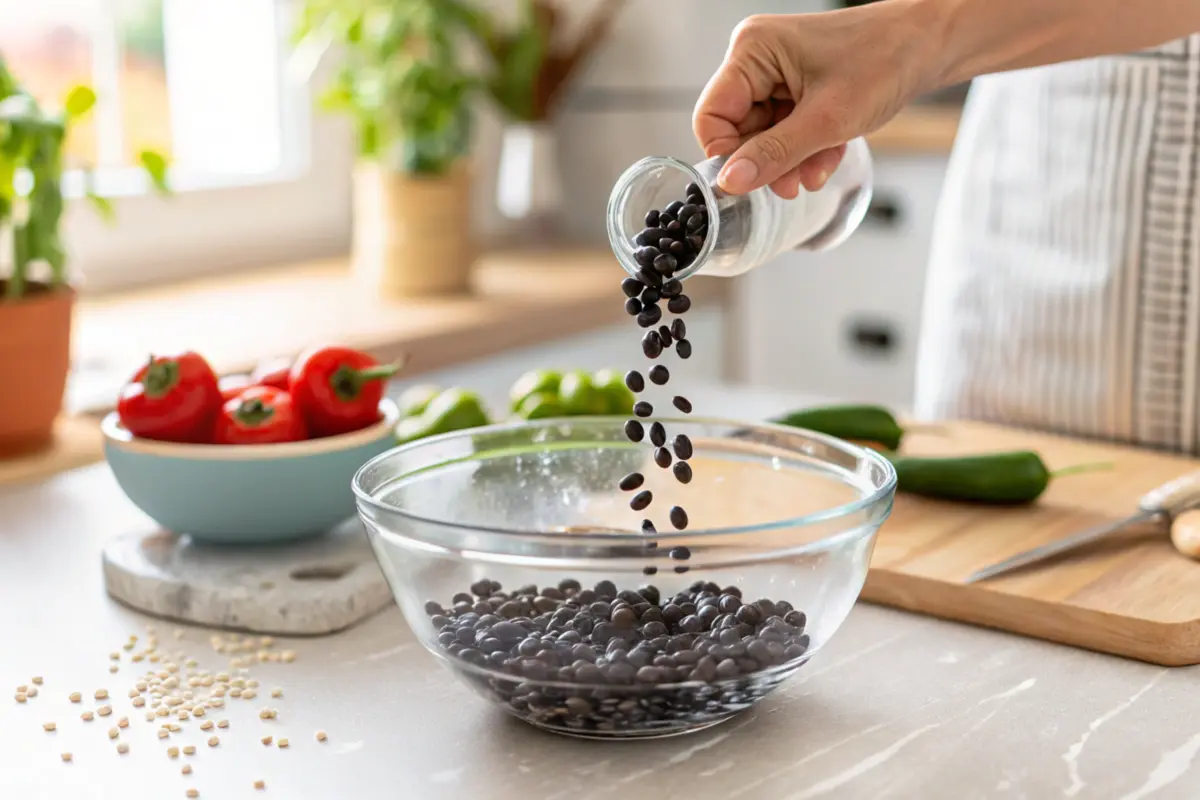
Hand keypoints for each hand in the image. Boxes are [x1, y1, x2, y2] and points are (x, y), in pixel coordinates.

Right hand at [694, 5, 940, 197]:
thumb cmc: (884, 62)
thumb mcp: (826, 120)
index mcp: (753, 50)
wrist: (929, 47)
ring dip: (788, 161)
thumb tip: (731, 182)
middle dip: (767, 161)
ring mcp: (776, 73)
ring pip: (762, 136)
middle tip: (792, 184)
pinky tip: (827, 158)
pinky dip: (803, 150)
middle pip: (737, 129)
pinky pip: (784, 131)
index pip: (712, 115)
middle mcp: (758, 58)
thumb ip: (774, 154)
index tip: (753, 180)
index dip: (727, 154)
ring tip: (816, 172)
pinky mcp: (795, 87)